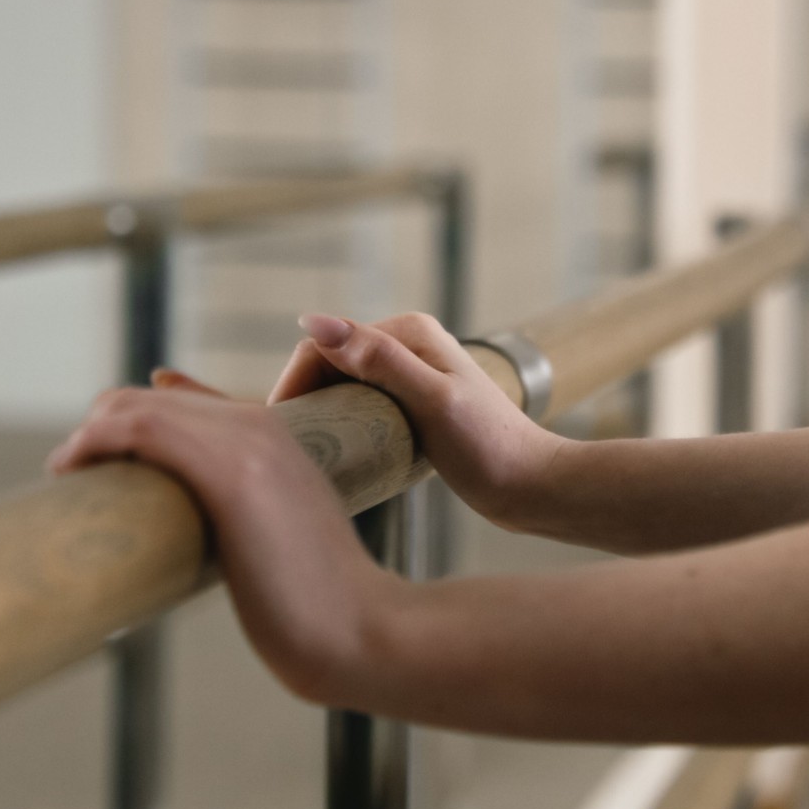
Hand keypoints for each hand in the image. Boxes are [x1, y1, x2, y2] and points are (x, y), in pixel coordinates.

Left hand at [47, 370, 390, 704]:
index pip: (184, 404)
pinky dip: (92, 442)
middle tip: (74, 477)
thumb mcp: (278, 544)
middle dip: (99, 431)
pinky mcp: (230, 473)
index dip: (129, 422)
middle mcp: (259, 424)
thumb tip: (221, 550)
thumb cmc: (317, 605)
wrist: (360, 629)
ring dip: (87, 436)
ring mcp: (246, 444)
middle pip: (149, 401)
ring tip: (68, 476)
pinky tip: (70, 470)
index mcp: (277, 435)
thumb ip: (247, 526)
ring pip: (136, 407)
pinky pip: (139, 428)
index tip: (96, 459)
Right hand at [271, 313, 567, 532]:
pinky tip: (335, 454)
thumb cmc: (488, 447)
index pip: (325, 343)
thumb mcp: (431, 402)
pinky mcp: (414, 407)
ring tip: (301, 453)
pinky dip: (343, 426)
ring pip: (343, 388)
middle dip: (302, 398)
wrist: (532, 486)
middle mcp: (408, 345)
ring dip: (319, 413)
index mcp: (409, 331)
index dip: (293, 381)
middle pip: (331, 364)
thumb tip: (315, 322)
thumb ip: (378, 362)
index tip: (276, 428)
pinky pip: (361, 408)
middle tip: (284, 447)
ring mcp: (411, 376)